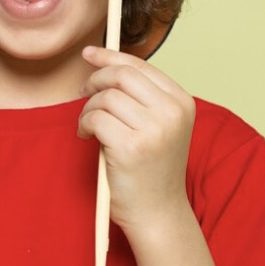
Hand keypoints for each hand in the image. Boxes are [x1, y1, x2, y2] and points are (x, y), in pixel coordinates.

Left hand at [79, 47, 194, 232]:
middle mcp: (172, 112)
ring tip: (89, 127)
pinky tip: (87, 138)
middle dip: (95, 80)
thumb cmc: (151, 168)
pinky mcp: (130, 147)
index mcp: (182, 102)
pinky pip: (94, 118)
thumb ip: (142, 96)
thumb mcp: (158, 125)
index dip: (110, 56)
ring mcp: (154, 130)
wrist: (157, 212)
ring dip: (88, 109)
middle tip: (82, 93)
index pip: (140, 66)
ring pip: (105, 97)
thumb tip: (105, 62)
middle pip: (120, 75)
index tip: (88, 54)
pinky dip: (83, 125)